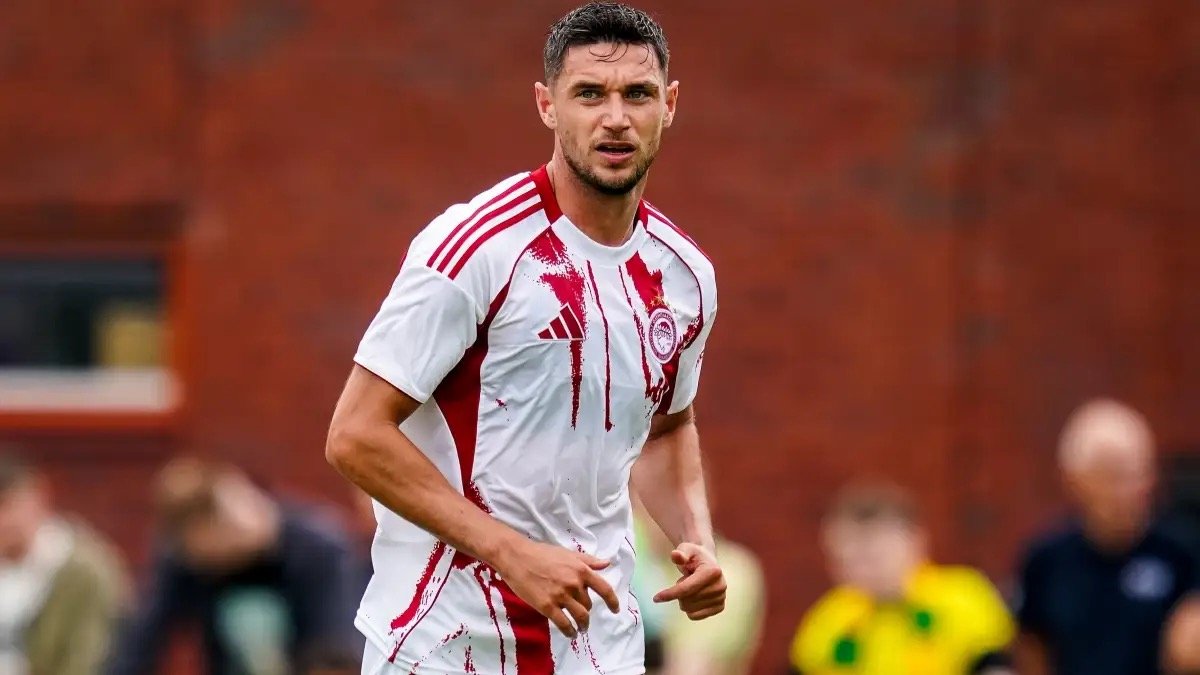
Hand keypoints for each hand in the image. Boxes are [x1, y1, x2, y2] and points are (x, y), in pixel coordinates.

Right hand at [495, 539, 619, 637]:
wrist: (517, 557)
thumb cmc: (542, 553)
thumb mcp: (568, 553)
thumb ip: (588, 560)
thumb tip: (606, 564)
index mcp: (581, 570)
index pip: (604, 589)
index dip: (612, 601)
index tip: (616, 609)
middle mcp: (574, 584)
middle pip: (588, 605)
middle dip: (586, 610)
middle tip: (581, 613)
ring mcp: (561, 596)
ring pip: (580, 617)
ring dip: (582, 626)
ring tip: (581, 629)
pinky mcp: (547, 606)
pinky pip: (564, 624)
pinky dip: (570, 632)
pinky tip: (570, 634)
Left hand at [652, 542, 725, 619]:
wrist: (707, 561)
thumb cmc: (695, 555)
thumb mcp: (686, 549)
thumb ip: (680, 553)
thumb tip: (675, 555)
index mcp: (712, 572)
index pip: (686, 588)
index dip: (669, 594)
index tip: (656, 598)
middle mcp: (720, 586)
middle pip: (687, 600)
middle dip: (678, 593)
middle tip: (684, 580)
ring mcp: (721, 598)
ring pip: (690, 610)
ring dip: (684, 600)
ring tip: (690, 587)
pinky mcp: (720, 607)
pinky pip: (696, 616)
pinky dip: (690, 609)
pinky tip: (694, 597)